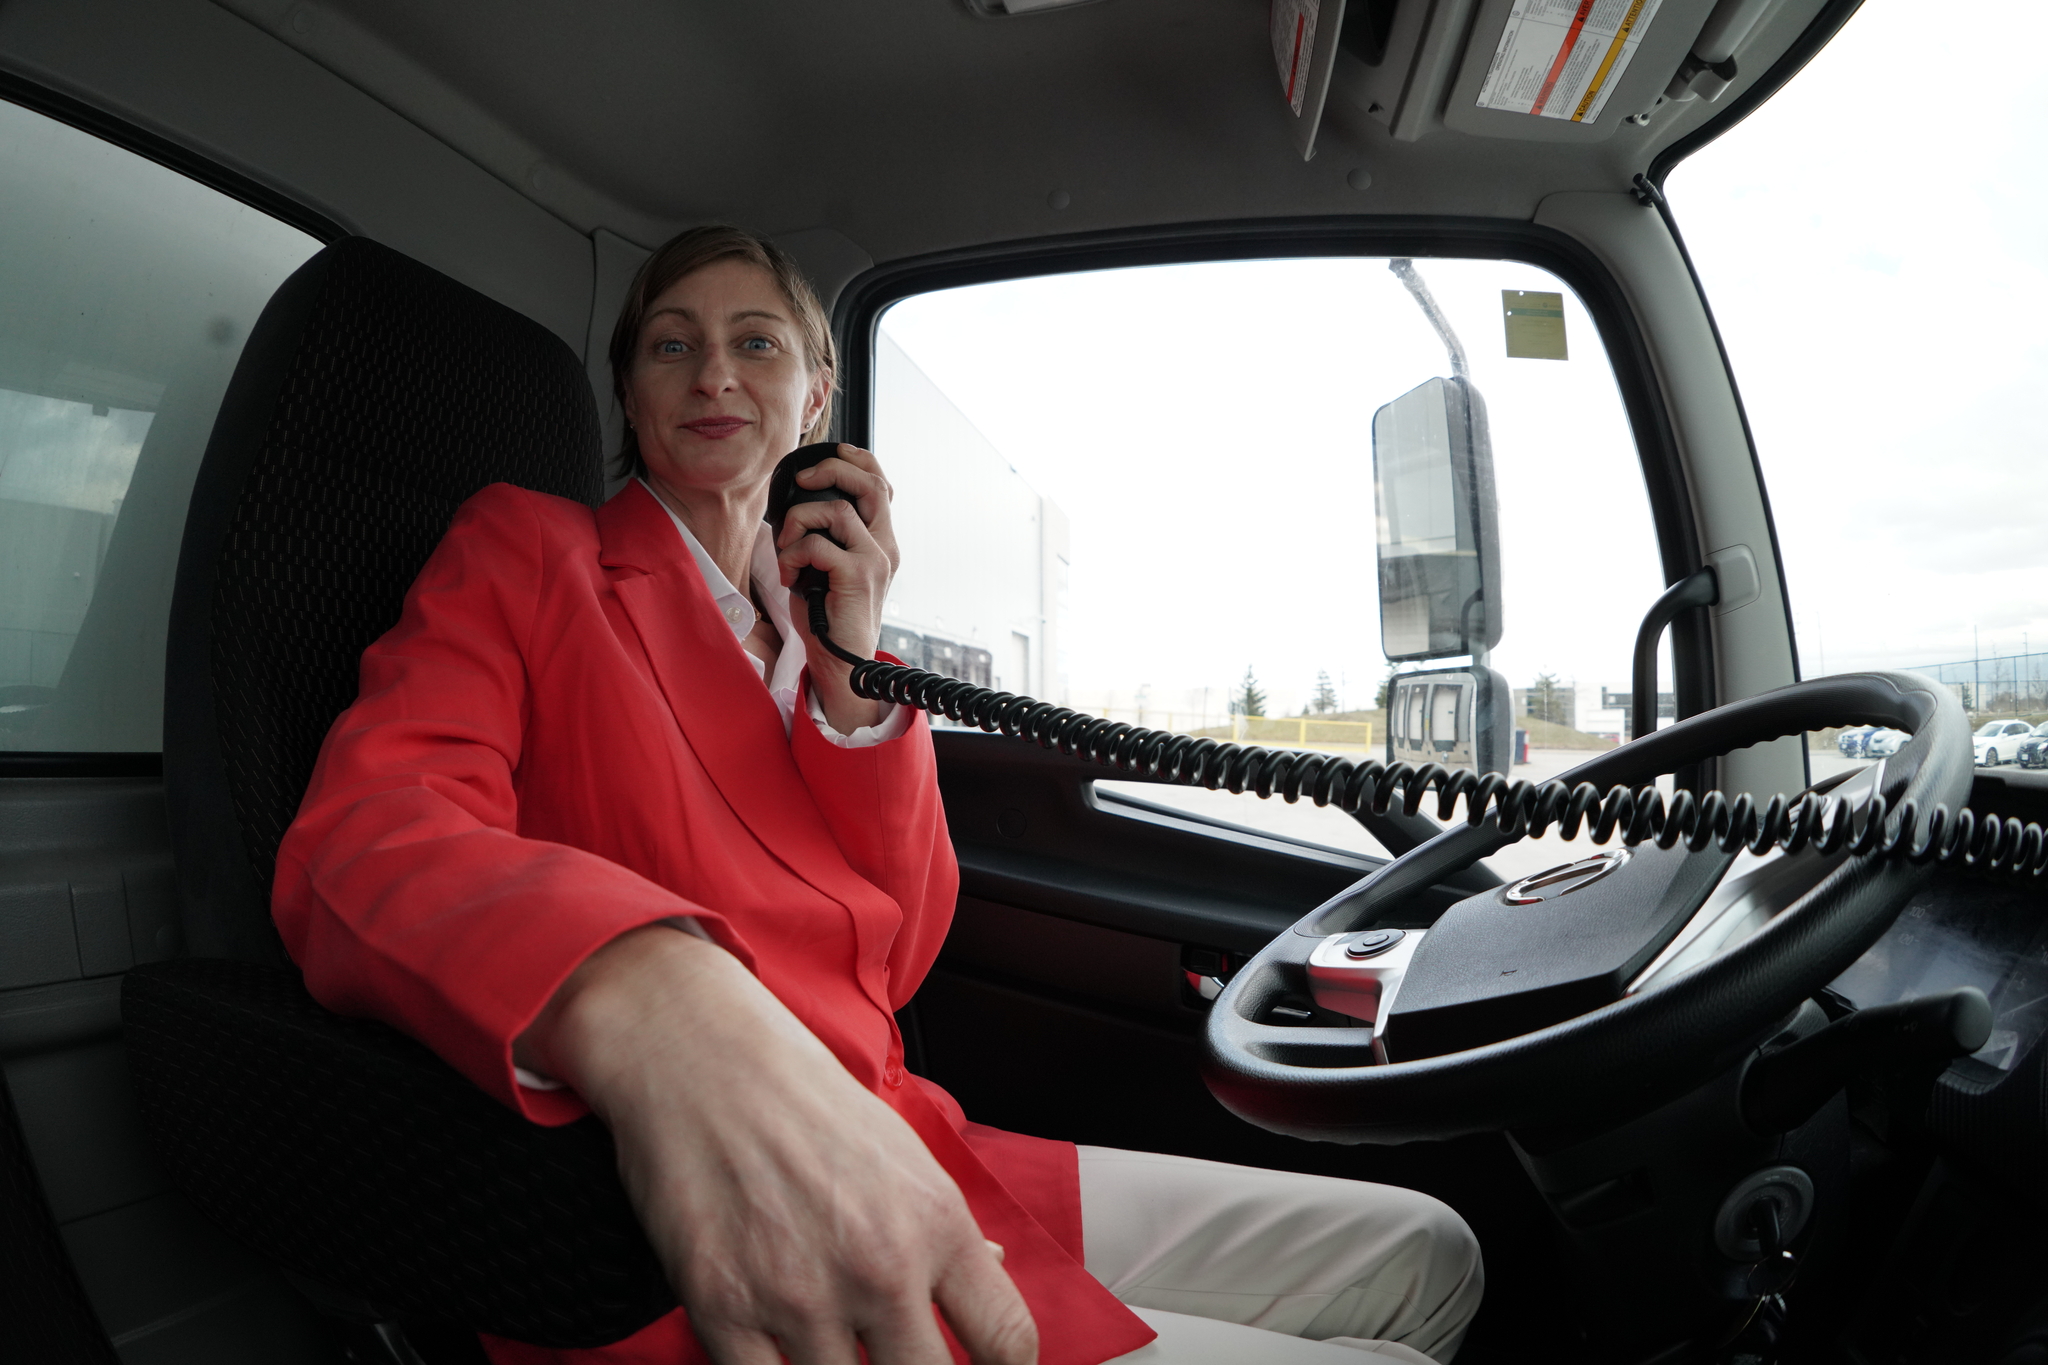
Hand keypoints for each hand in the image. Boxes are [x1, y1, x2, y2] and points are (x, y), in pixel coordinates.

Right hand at [519, 926, 1035, 1364]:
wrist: (701, 1058)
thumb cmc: (804, 1099)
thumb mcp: (902, 1153)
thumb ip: (947, 1228)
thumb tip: (991, 1266)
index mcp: (937, 1224)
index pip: (1009, 1341)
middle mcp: (879, 1266)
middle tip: (891, 1356)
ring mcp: (800, 1294)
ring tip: (829, 1340)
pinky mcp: (724, 1309)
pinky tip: (778, 1351)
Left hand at [775, 445, 897, 733]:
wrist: (843, 664)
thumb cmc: (830, 617)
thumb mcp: (827, 567)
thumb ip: (824, 535)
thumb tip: (796, 506)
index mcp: (881, 541)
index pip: (881, 484)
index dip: (858, 459)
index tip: (833, 452)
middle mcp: (885, 546)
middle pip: (870, 483)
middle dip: (831, 470)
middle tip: (801, 481)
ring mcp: (875, 560)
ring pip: (837, 510)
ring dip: (799, 523)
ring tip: (788, 550)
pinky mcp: (857, 576)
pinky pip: (818, 544)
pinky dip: (794, 554)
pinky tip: (791, 575)